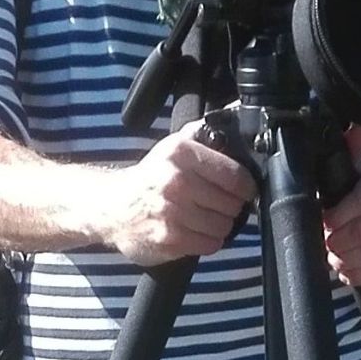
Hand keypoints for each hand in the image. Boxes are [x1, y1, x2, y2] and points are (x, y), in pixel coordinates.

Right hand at [103, 120, 251, 265]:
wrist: (113, 206)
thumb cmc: (151, 177)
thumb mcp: (174, 146)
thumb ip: (203, 134)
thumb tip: (234, 115)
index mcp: (181, 153)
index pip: (235, 176)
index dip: (246, 187)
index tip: (244, 190)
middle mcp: (176, 180)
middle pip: (232, 204)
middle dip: (231, 206)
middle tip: (217, 204)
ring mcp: (172, 212)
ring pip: (223, 226)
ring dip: (219, 225)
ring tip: (204, 217)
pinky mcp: (169, 238)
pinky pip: (210, 244)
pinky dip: (208, 240)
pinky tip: (195, 231)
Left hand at [322, 129, 360, 288]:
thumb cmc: (356, 184)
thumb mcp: (348, 163)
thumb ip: (350, 146)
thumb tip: (359, 129)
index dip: (340, 216)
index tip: (325, 224)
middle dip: (341, 242)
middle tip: (327, 244)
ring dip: (349, 259)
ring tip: (334, 257)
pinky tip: (348, 270)